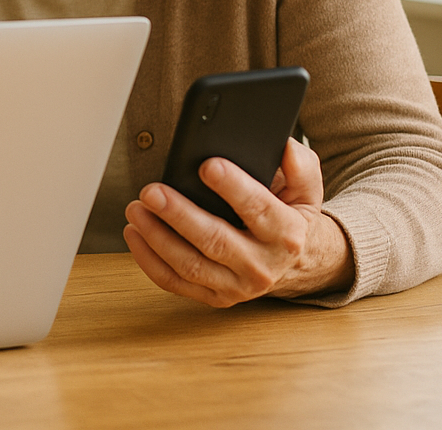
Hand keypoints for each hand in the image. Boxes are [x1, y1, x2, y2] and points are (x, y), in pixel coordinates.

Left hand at [123, 138, 351, 306]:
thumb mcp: (306, 189)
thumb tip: (282, 146)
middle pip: (215, 241)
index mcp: (286, 235)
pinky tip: (135, 234)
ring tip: (136, 209)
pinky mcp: (214, 296)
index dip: (233, 187)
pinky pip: (175, 283)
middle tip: (152, 191)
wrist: (296, 263)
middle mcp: (261, 265)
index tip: (207, 166)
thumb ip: (299, 165)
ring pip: (190, 265)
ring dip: (157, 237)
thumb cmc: (290, 216)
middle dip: (179, 214)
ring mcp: (236, 285)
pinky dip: (149, 260)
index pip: (259, 209)